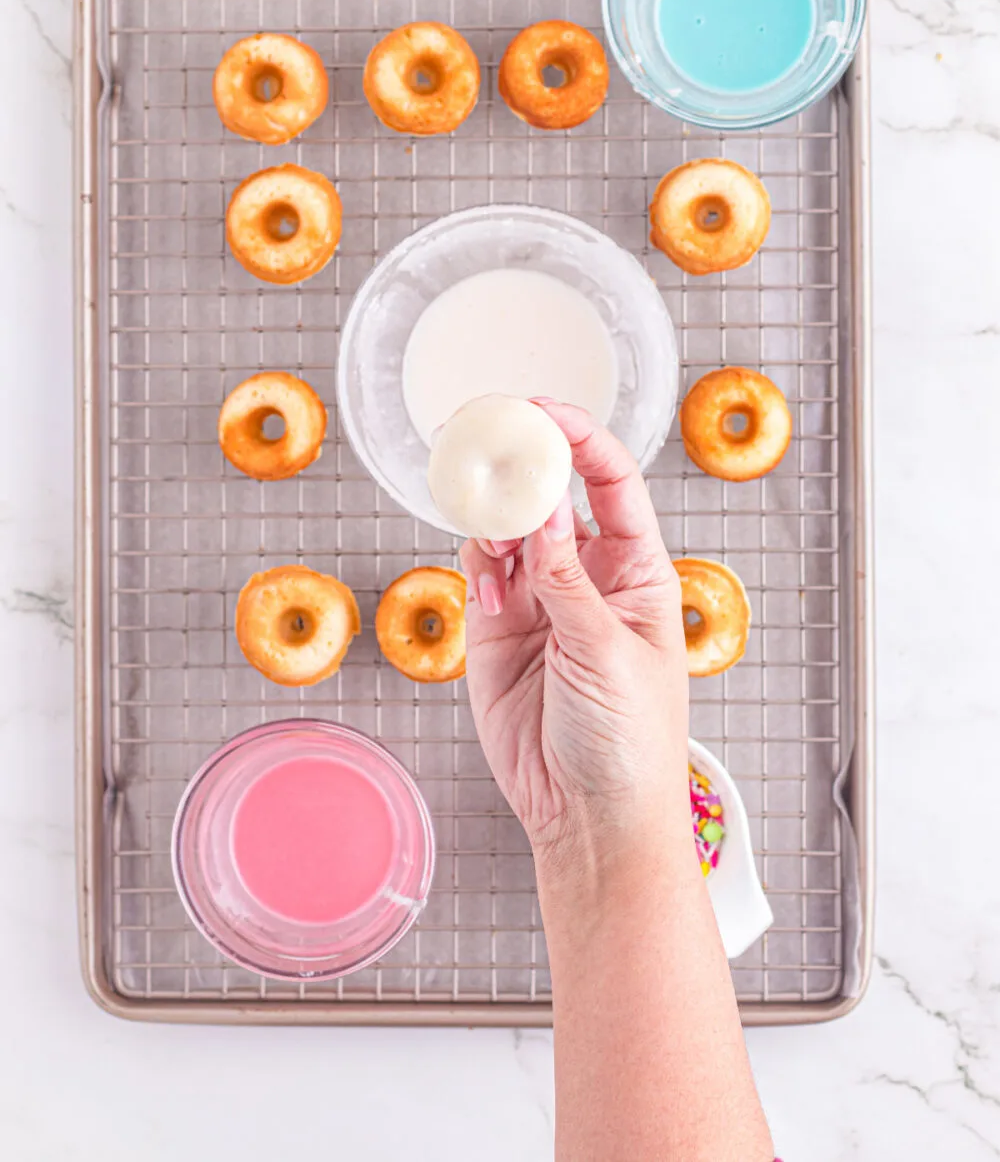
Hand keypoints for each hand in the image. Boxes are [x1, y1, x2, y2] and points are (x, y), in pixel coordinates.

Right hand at [460, 403, 690, 856]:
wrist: (588, 818)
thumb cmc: (630, 742)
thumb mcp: (607, 650)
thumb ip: (566, 577)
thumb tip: (540, 506)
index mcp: (638, 574)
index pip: (612, 485)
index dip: (582, 441)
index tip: (545, 412)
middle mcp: (587, 578)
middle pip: (551, 497)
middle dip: (524, 466)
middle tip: (491, 440)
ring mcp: (540, 602)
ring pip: (507, 530)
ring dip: (493, 519)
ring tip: (490, 534)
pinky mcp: (496, 632)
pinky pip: (478, 573)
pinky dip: (474, 564)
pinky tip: (485, 584)